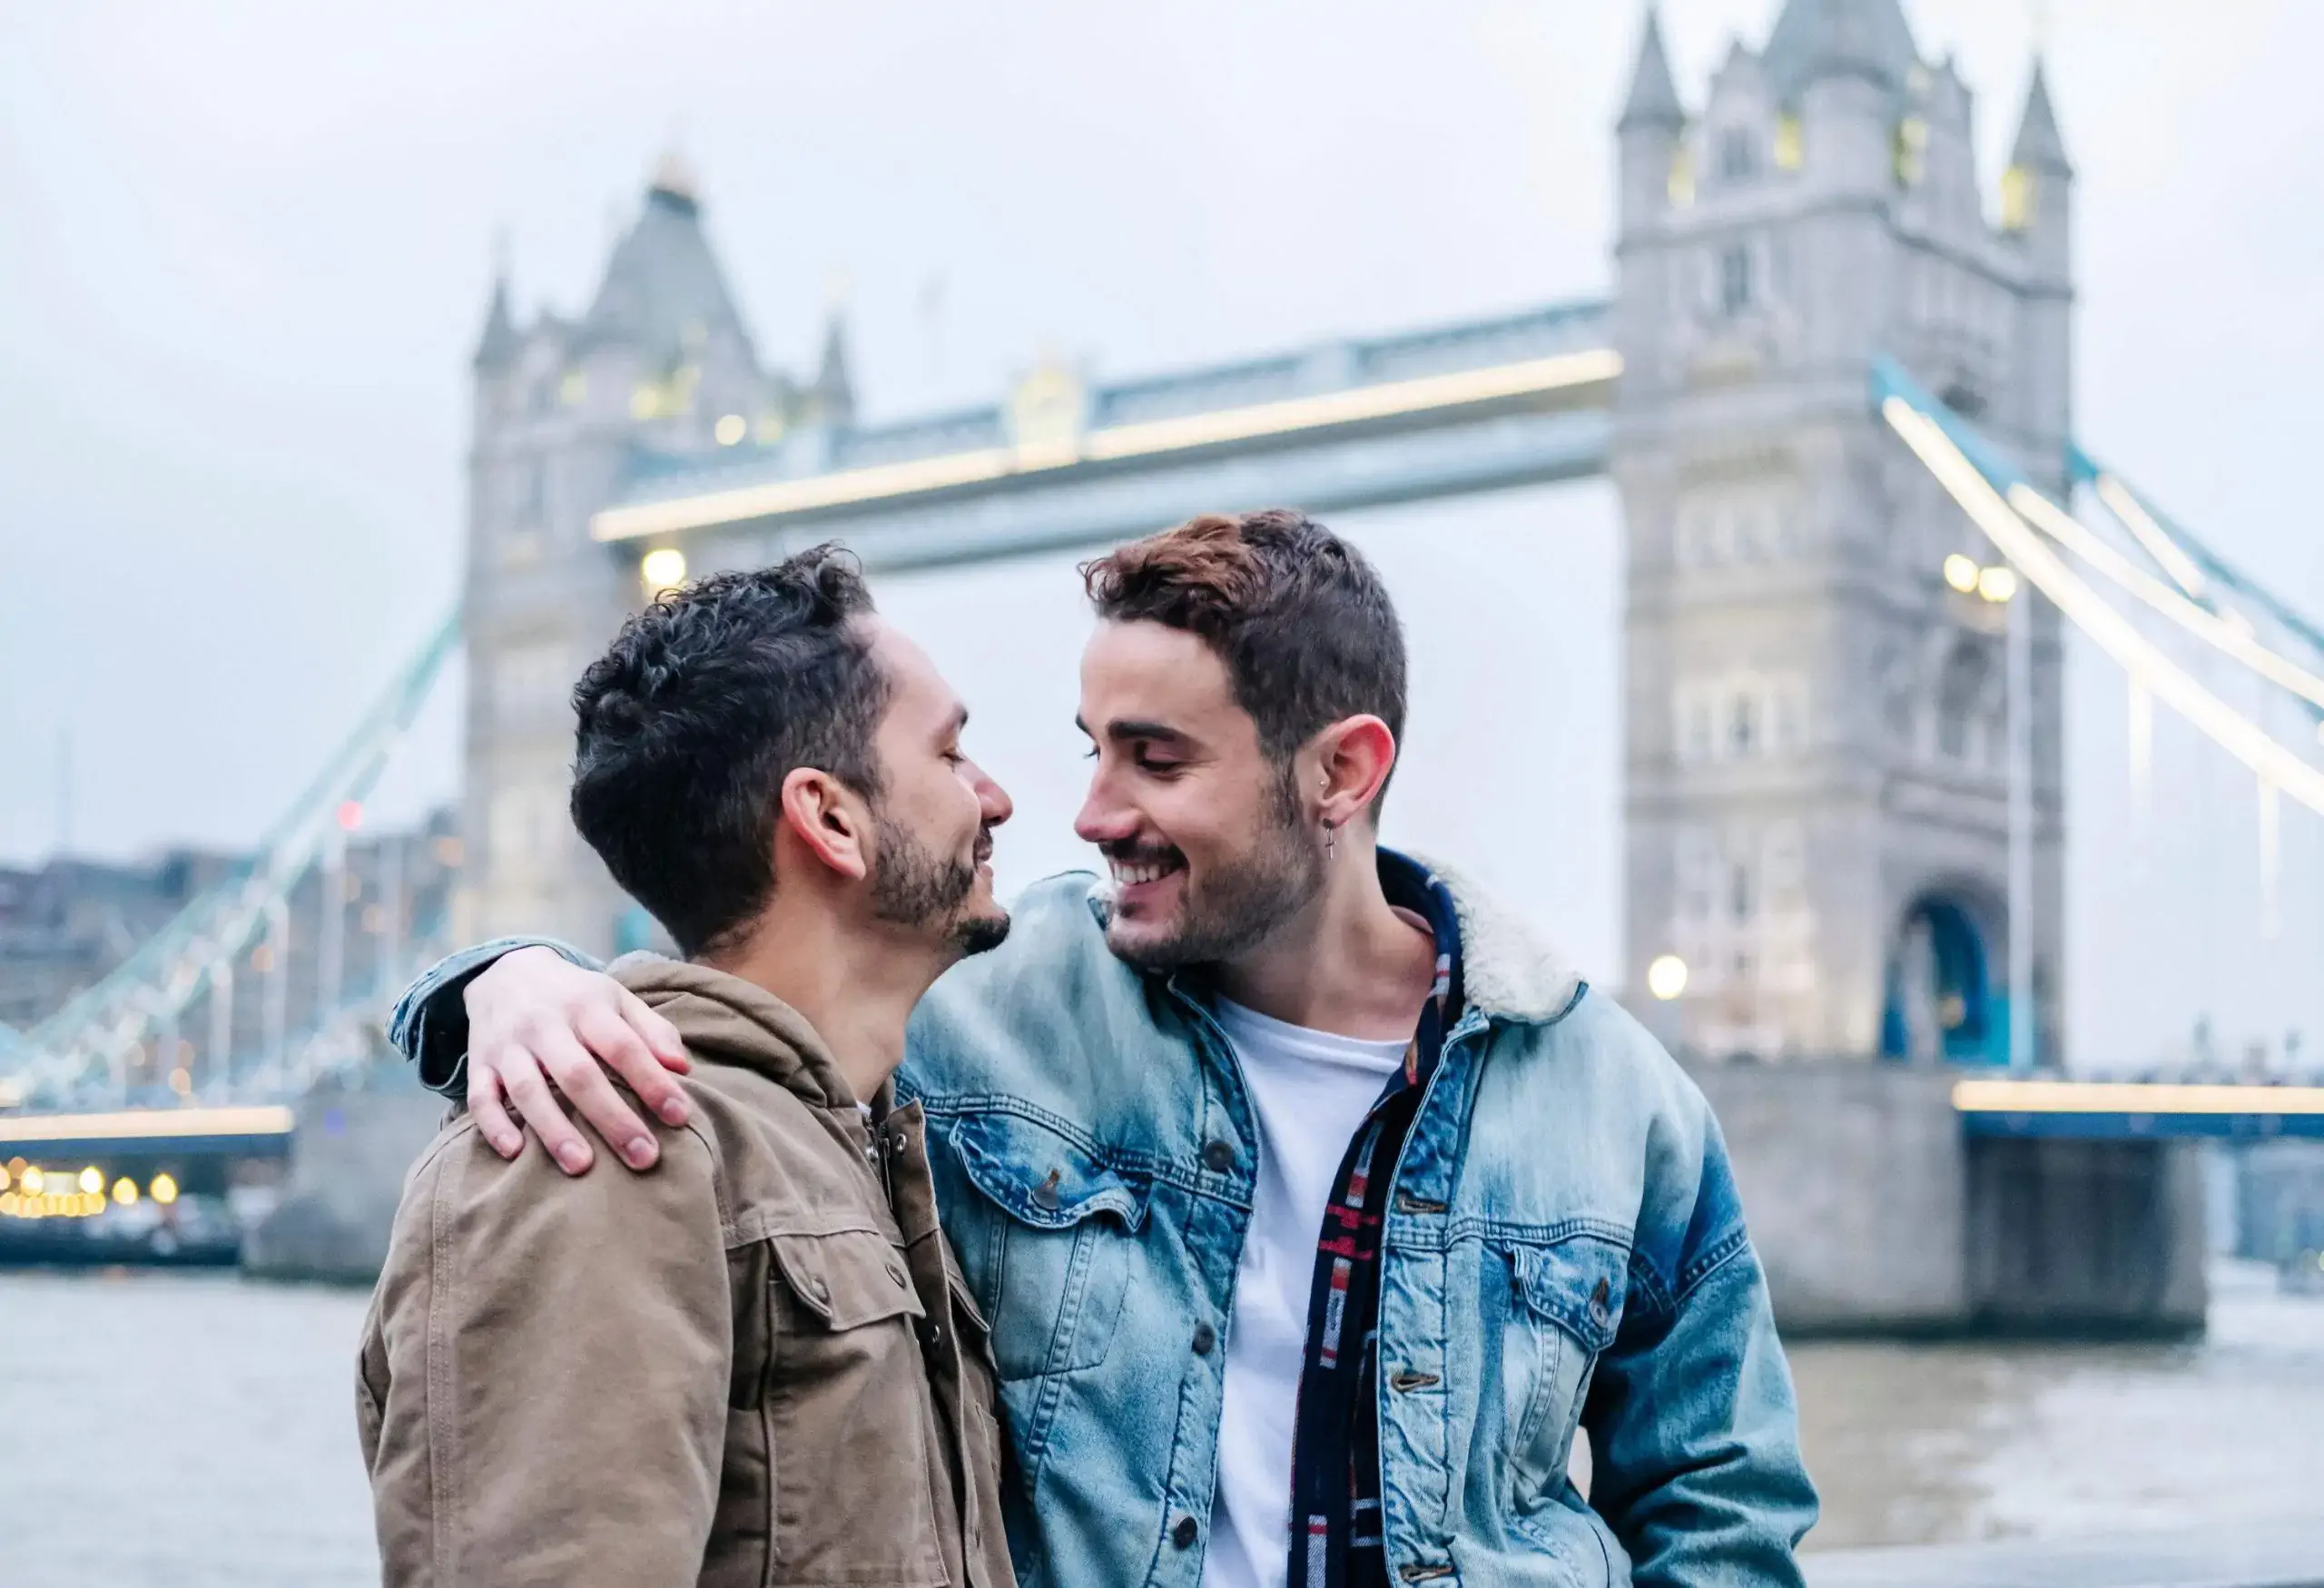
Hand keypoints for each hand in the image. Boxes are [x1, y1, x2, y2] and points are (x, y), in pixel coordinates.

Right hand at [465, 947, 690, 1174]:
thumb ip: (652, 1031)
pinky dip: (494, 1125)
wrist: (506, 971)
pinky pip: (480, 1097)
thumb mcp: (616, 999)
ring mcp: (508, 1045)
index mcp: (586, 1006)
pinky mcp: (479, 1063)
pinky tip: (515, 1151)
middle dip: (612, 1118)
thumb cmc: (575, 996)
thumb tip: (683, 1068)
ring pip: (528, 1090)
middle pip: (578, 1074)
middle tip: (643, 1157)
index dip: (652, 1081)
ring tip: (582, 1167)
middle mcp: (545, 1024)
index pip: (623, 1045)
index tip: (679, 1116)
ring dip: (554, 1129)